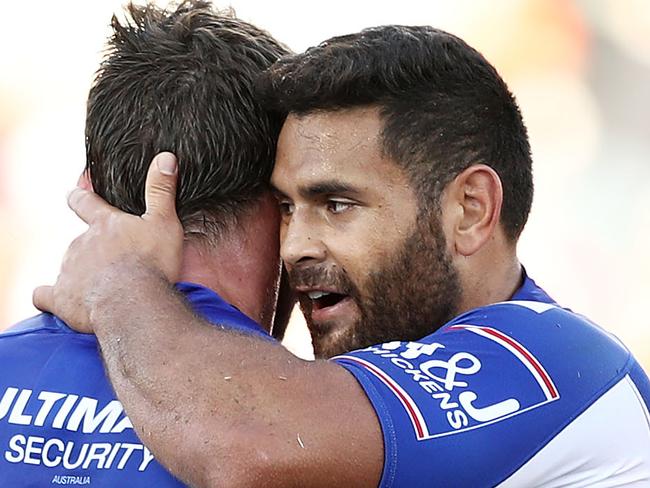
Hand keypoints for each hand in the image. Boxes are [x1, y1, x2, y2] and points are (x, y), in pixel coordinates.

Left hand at [33, 152, 183, 331]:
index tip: (76, 193)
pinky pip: (45, 296)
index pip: (84, 201)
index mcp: (104, 224)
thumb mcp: (164, 222)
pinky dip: (51, 298)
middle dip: (93, 250)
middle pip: (80, 241)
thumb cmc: (152, 262)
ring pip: (69, 267)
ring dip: (83, 274)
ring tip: (105, 288)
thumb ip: (161, 190)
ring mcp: (68, 270)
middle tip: (116, 263)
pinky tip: (63, 302)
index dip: (80, 196)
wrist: (132, 302)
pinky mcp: (61, 297)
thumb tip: (166, 157)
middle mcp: (81, 243)